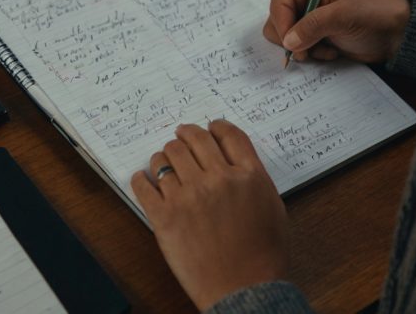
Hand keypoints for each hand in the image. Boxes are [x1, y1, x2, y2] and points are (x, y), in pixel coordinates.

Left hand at [131, 120, 288, 310]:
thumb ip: (255, 177)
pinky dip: (142, 178)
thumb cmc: (264, 255)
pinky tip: (144, 178)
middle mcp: (217, 179)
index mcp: (248, 175)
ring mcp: (189, 197)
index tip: (210, 127)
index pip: (229, 134)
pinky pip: (144, 184)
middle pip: (194, 139)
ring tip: (164, 160)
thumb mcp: (273, 206)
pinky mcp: (164, 216)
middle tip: (181, 135)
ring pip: (166, 157)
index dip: (217, 127)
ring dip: (164, 154)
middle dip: (186, 133)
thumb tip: (236, 160)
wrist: (244, 289)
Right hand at [263, 0, 409, 62]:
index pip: (281, 0)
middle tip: (303, 51)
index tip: (289, 40)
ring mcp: (315, 21)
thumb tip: (288, 42)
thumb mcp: (344, 14)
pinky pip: (302, 49)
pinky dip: (312, 55)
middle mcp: (311, 0)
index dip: (281, 20)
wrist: (400, 36)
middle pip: (280, 19)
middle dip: (289, 37)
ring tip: (323, 51)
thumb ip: (313, 25)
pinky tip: (332, 54)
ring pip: (289, 37)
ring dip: (302, 48)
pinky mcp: (321, 38)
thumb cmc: (377, 15)